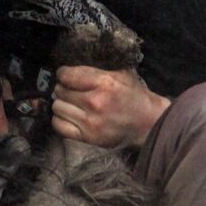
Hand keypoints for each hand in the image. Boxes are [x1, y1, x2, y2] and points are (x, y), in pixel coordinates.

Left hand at [50, 66, 170, 149]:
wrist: (148, 124)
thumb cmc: (134, 96)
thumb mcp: (120, 75)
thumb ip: (96, 70)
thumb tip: (71, 69)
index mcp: (104, 82)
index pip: (67, 75)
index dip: (63, 74)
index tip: (66, 76)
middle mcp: (95, 101)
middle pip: (60, 91)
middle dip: (63, 89)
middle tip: (71, 91)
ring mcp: (90, 121)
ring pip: (57, 107)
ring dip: (62, 104)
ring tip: (71, 104)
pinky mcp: (88, 137)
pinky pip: (59, 125)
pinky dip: (61, 120)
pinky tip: (70, 116)